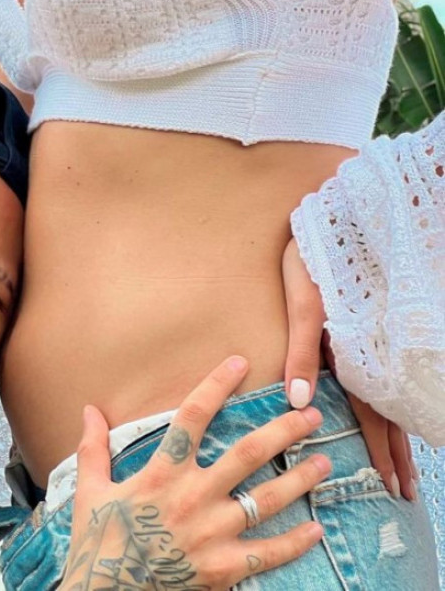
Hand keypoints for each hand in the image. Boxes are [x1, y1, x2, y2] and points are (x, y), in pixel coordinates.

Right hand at [59, 356, 329, 590]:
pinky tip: (315, 529)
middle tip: (311, 415)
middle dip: (283, 430)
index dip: (216, 385)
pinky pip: (267, 554)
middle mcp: (191, 497)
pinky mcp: (222, 569)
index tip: (240, 362)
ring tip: (324, 462)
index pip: (192, 416)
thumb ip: (93, 447)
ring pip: (266, 499)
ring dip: (299, 479)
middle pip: (247, 453)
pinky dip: (294, 543)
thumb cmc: (97, 541)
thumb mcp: (89, 489)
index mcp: (160, 472)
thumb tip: (88, 409)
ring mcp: (211, 534)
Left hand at [281, 238, 415, 499]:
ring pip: (397, 394)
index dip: (380, 450)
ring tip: (407, 469)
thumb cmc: (315, 253)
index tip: (392, 487)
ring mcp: (380, 336)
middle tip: (406, 493)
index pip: (373, 412)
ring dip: (401, 432)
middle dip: (397, 452)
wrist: (341, 213)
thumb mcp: (304, 298)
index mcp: (357, 347)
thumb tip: (299, 403)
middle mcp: (374, 347)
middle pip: (392, 410)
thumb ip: (303, 349)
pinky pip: (393, 371)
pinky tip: (400, 414)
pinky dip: (398, 399)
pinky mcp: (379, 322)